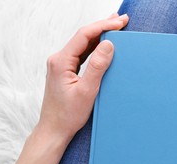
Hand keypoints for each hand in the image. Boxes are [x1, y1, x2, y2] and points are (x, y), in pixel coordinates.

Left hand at [38, 13, 128, 140]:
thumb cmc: (68, 115)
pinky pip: (81, 54)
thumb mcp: (87, 91)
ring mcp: (61, 65)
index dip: (103, 26)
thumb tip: (108, 44)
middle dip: (103, 26)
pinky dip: (94, 48)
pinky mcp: (65, 71)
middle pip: (83, 36)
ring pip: (83, 44)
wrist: (54, 130)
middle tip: (122, 20)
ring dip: (99, 36)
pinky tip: (104, 45)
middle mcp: (58, 59)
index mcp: (61, 61)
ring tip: (116, 27)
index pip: (84, 35)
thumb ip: (97, 67)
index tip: (120, 22)